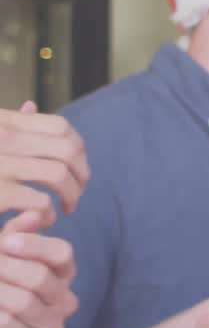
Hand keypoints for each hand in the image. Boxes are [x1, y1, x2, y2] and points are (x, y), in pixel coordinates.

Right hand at [0, 101, 90, 223]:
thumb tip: (31, 107)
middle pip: (67, 151)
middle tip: (74, 195)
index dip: (79, 151)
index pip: (61, 128)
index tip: (76, 169)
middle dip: (81, 175)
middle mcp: (2, 139)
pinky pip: (39, 202)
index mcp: (3, 123)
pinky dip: (47, 214)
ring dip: (70, 195)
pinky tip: (40, 221)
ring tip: (63, 208)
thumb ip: (8, 124)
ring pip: (58, 175)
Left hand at [0, 215, 77, 327]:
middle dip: (6, 268)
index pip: (62, 254)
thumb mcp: (3, 258)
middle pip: (41, 277)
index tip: (6, 241)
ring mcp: (51, 326)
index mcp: (61, 275)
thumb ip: (15, 235)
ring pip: (24, 301)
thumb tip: (33, 213)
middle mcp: (64, 300)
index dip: (35, 245)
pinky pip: (8, 324)